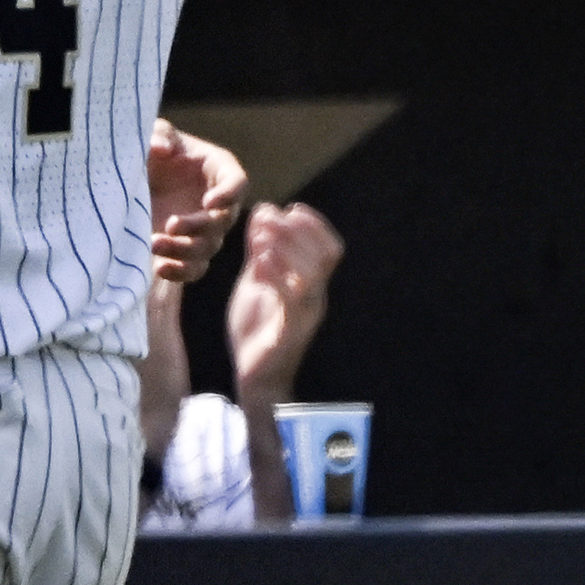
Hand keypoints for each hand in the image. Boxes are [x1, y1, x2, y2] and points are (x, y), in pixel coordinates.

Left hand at [144, 121, 246, 282]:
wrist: (133, 182)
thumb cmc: (153, 153)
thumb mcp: (154, 135)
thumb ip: (160, 134)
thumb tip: (162, 148)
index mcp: (220, 171)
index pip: (238, 184)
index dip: (229, 194)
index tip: (209, 201)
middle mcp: (218, 203)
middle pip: (223, 222)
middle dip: (198, 226)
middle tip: (171, 224)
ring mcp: (204, 230)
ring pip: (207, 248)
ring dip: (184, 250)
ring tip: (153, 243)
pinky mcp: (186, 251)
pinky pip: (194, 269)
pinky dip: (180, 271)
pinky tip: (159, 267)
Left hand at [228, 202, 342, 399]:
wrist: (254, 376)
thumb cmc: (258, 328)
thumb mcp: (256, 281)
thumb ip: (261, 251)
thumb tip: (265, 212)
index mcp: (311, 284)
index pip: (329, 247)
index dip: (315, 224)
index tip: (291, 208)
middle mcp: (316, 297)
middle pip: (326, 255)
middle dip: (300, 230)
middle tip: (272, 217)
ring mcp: (306, 315)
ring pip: (312, 274)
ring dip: (288, 249)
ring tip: (262, 238)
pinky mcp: (290, 332)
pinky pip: (291, 300)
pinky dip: (277, 276)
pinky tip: (259, 264)